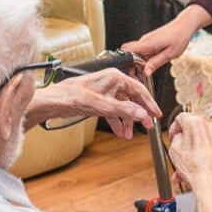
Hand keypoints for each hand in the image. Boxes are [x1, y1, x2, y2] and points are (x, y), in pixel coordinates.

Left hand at [26, 68, 159, 139]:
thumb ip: (123, 110)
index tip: (156, 114)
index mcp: (114, 77)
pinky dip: (117, 121)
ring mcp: (104, 91)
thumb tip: (141, 113)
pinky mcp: (98, 100)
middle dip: (139, 114)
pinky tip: (119, 131)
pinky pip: (113, 111)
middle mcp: (111, 82)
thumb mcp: (101, 105)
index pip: (139, 89)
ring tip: (129, 134)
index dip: (149, 103)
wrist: (54, 101)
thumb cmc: (72, 96)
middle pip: (132, 98)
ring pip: (122, 106)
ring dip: (127, 121)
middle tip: (146, 126)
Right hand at [123, 6, 211, 69]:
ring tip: (148, 71)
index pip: (126, 49)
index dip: (126, 61)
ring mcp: (146, 40)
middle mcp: (144, 41)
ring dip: (139, 63)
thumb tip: (146, 72)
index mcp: (147, 43)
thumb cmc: (180, 37)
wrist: (185, 25)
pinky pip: (143, 51)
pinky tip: (152, 63)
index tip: (132, 72)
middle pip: (130, 54)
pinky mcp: (150, 41)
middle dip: (132, 66)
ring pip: (136, 54)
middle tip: (140, 76)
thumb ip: (156, 63)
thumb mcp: (170, 54)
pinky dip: (144, 59)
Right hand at [167, 112, 211, 194]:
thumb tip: (179, 138)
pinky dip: (209, 155)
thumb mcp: (174, 150)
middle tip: (181, 149)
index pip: (182, 118)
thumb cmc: (194, 168)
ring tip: (189, 164)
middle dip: (187, 139)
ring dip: (196, 149)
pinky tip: (201, 165)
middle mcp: (211, 128)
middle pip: (195, 128)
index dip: (175, 127)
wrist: (211, 184)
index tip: (173, 135)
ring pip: (205, 140)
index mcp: (196, 123)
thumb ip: (176, 138)